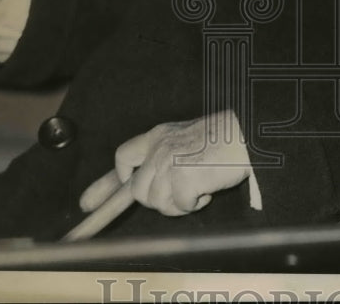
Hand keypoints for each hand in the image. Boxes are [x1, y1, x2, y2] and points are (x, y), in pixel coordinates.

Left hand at [80, 110, 251, 217]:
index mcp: (159, 135)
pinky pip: (181, 206)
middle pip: (139, 191)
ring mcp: (169, 164)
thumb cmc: (225, 137)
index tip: (91, 202)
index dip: (108, 182)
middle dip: (159, 199)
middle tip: (185, 191)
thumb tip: (146, 182)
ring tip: (201, 184)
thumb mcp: (188, 137)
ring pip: (158, 202)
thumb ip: (166, 155)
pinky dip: (196, 203)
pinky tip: (209, 187)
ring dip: (180, 202)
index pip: (123, 156)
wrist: (247, 133)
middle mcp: (159, 149)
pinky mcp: (182, 179)